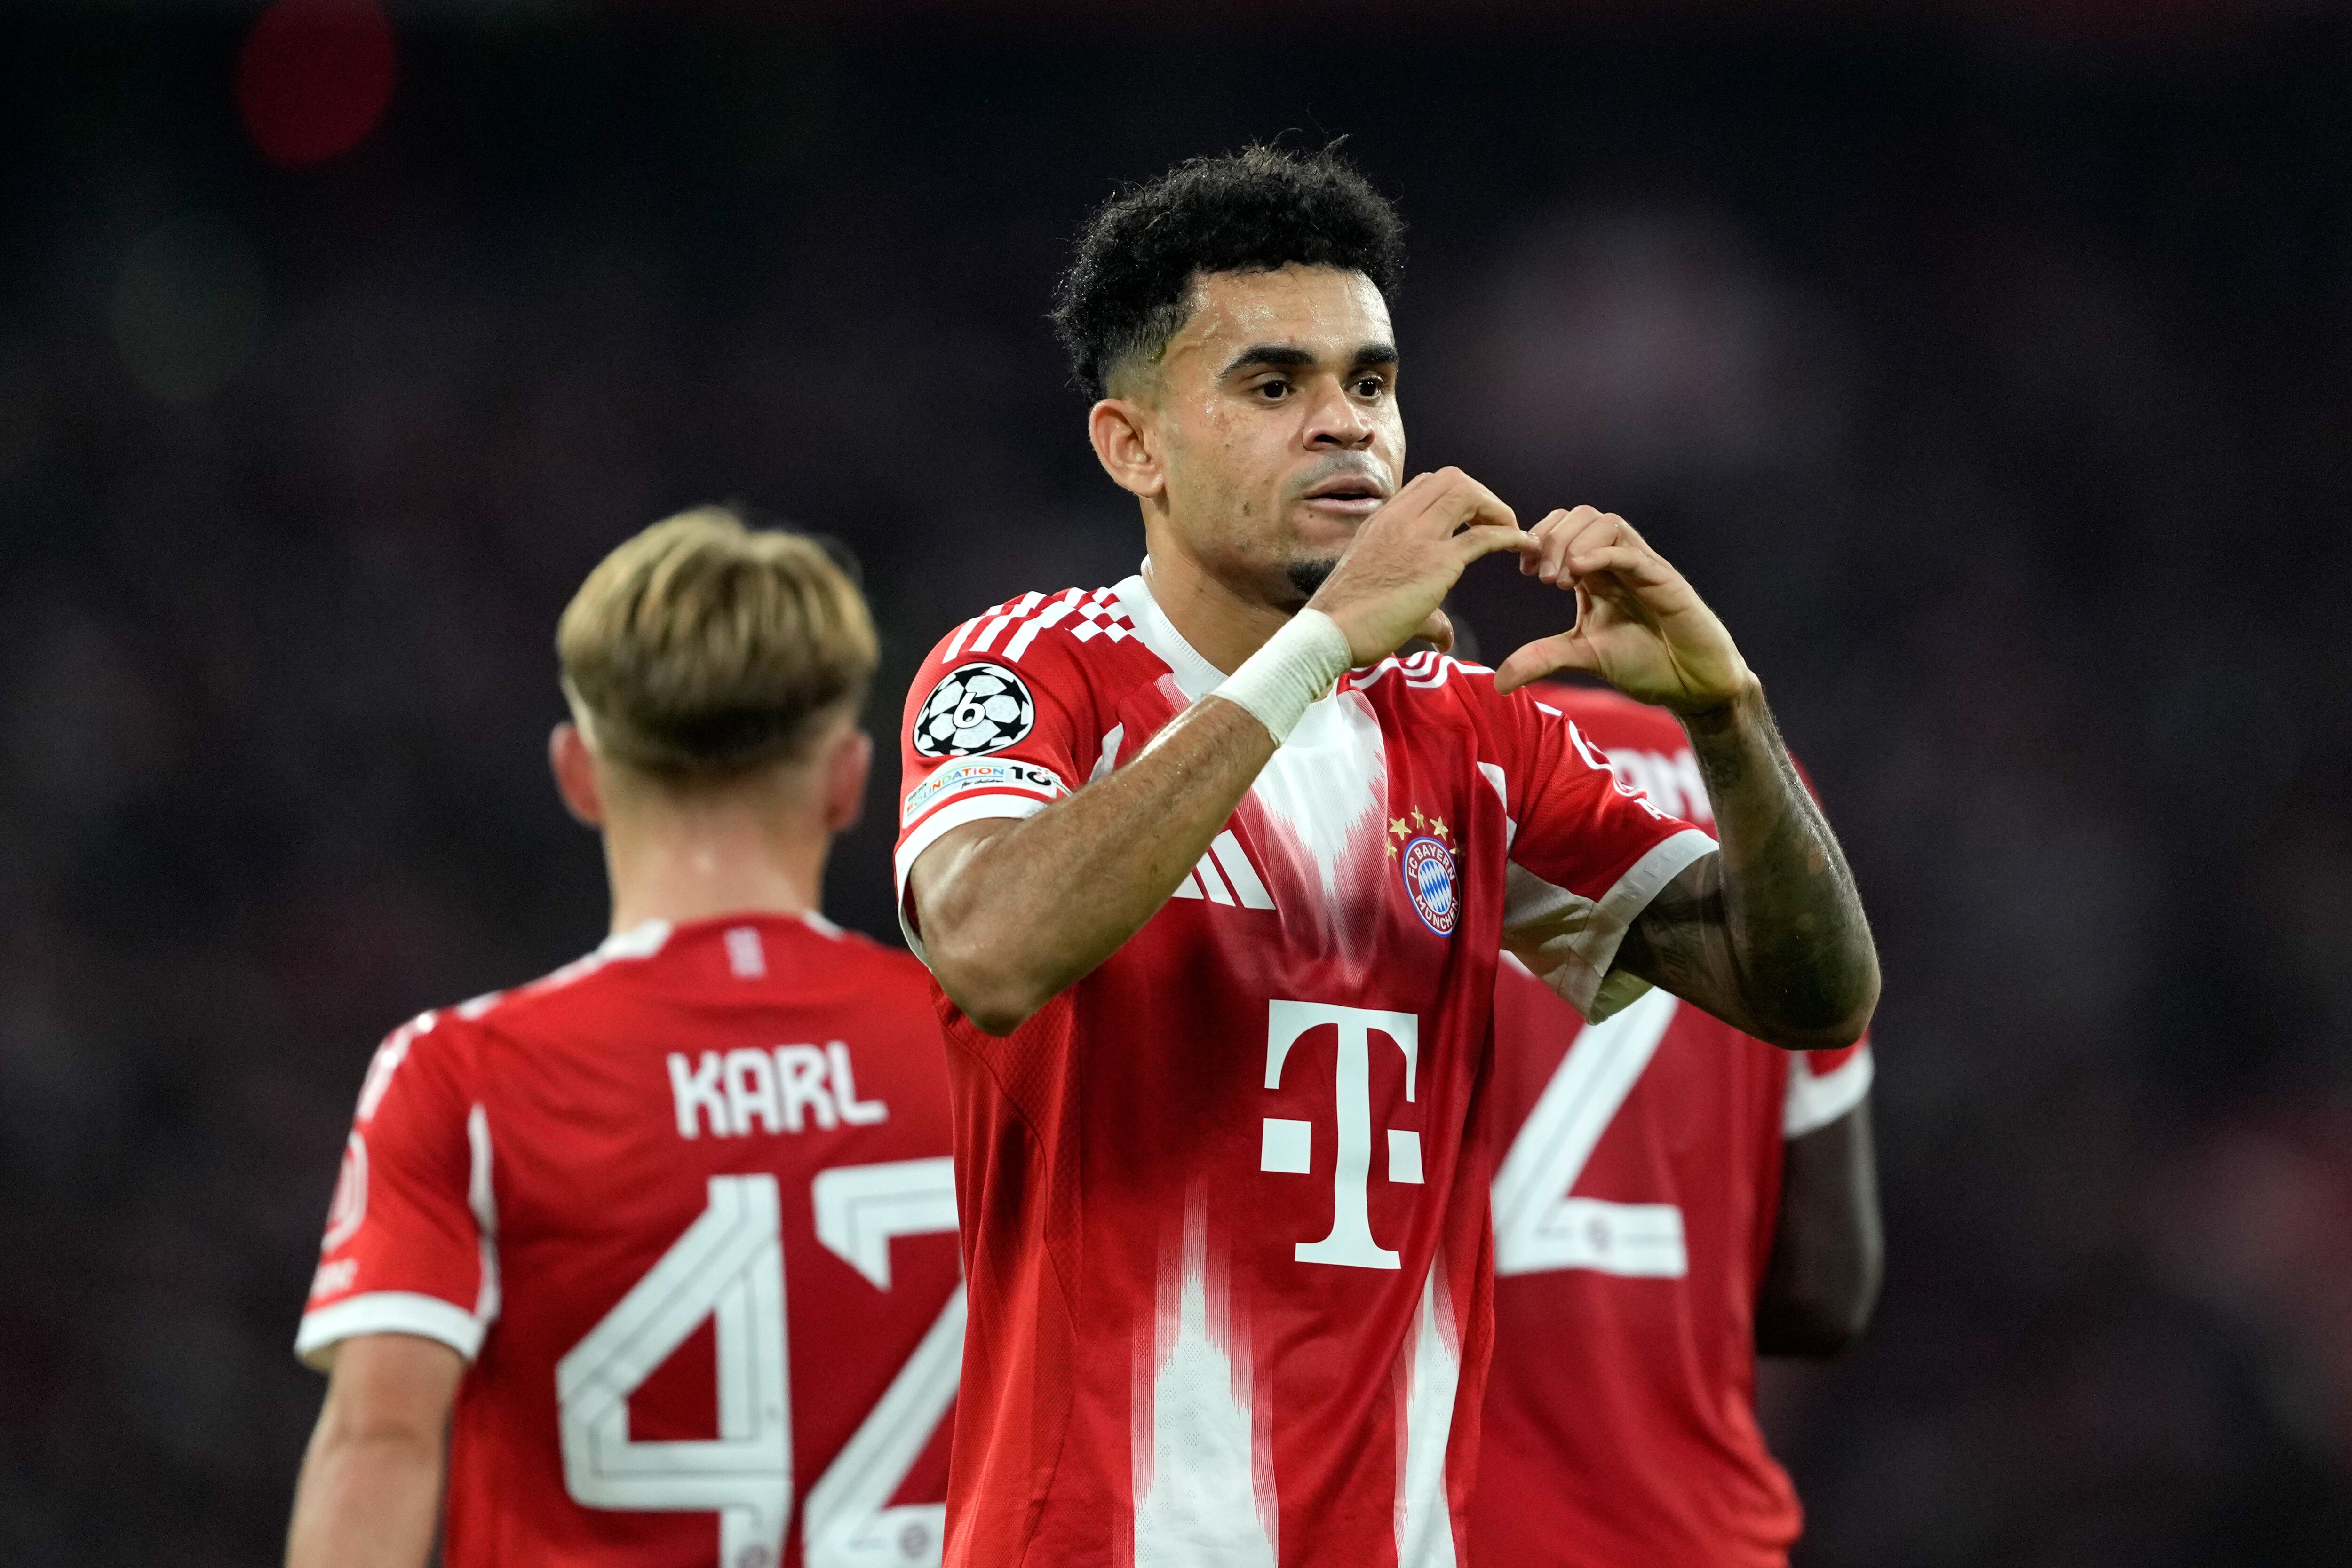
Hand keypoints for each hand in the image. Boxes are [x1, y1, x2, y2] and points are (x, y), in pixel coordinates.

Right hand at [1306, 467, 1530, 665]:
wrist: (1328, 633)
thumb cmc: (1346, 621)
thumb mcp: (1380, 597)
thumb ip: (1422, 613)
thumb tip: (1444, 639)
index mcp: (1382, 520)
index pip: (1426, 485)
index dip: (1457, 497)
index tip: (1470, 522)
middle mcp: (1399, 519)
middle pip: (1452, 479)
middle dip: (1482, 497)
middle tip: (1496, 525)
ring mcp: (1417, 537)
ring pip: (1468, 493)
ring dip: (1496, 509)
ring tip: (1512, 533)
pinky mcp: (1435, 563)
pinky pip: (1484, 536)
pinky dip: (1511, 536)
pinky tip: (1524, 546)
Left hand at [1493, 506, 1754, 710]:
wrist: (1693, 685)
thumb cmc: (1645, 663)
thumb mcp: (1583, 657)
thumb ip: (1542, 659)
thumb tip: (1498, 682)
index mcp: (1598, 572)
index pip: (1564, 528)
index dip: (1539, 539)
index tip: (1524, 570)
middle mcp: (1619, 561)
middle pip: (1581, 516)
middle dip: (1553, 538)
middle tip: (1540, 577)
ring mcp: (1643, 567)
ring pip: (1607, 522)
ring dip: (1574, 543)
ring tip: (1559, 581)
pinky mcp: (1665, 580)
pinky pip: (1632, 552)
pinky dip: (1603, 553)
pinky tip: (1580, 572)